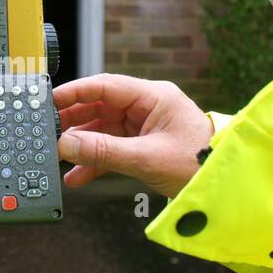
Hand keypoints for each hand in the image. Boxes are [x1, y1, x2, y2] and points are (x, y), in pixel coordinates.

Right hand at [53, 73, 213, 197]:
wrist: (224, 186)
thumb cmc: (198, 163)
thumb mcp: (146, 158)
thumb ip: (103, 151)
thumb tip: (67, 144)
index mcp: (153, 96)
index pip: (105, 86)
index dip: (75, 92)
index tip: (50, 101)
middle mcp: (147, 107)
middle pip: (100, 107)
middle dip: (74, 122)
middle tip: (48, 133)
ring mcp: (144, 127)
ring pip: (103, 130)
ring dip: (82, 146)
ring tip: (59, 158)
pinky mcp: (144, 146)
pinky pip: (112, 149)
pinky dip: (95, 161)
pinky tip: (78, 176)